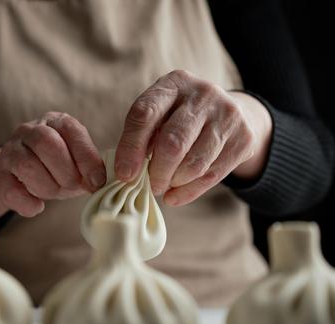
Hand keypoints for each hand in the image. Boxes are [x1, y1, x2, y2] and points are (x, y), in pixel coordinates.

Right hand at [0, 112, 105, 218]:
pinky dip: (29, 203)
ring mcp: (9, 151)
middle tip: (72, 187)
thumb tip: (100, 182)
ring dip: (47, 186)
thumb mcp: (74, 164)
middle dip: (65, 171)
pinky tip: (37, 206)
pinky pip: (12, 190)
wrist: (12, 179)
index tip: (97, 181)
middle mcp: (29, 130)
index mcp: (55, 122)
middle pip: (46, 142)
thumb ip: (89, 169)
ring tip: (53, 193)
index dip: (87, 158)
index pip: (71, 130)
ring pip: (27, 165)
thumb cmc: (52, 170)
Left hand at [115, 70, 271, 205]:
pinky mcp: (244, 138)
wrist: (229, 112)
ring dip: (174, 182)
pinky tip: (176, 195)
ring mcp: (227, 115)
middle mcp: (203, 94)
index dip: (131, 147)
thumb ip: (141, 136)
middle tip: (150, 185)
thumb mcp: (159, 114)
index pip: (145, 114)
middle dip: (157, 172)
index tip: (124, 174)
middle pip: (173, 143)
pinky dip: (189, 191)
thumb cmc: (178, 116)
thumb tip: (127, 173)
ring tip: (164, 185)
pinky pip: (212, 175)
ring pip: (194, 164)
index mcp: (174, 83)